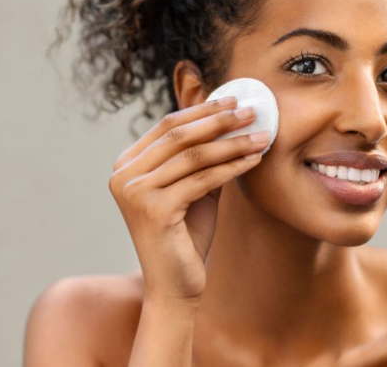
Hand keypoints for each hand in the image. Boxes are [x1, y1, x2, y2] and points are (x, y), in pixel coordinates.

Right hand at [108, 97, 268, 302]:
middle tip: (252, 110)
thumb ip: (202, 156)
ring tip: (262, 135)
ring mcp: (135, 192)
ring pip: (194, 155)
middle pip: (179, 134)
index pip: (168, 125)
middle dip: (220, 119)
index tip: (235, 100)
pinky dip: (232, 167)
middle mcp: (123, 174)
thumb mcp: (192, 187)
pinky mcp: (154, 209)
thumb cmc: (186, 236)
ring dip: (233, 142)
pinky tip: (254, 160)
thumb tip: (232, 118)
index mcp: (127, 164)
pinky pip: (203, 179)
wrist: (175, 285)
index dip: (203, 110)